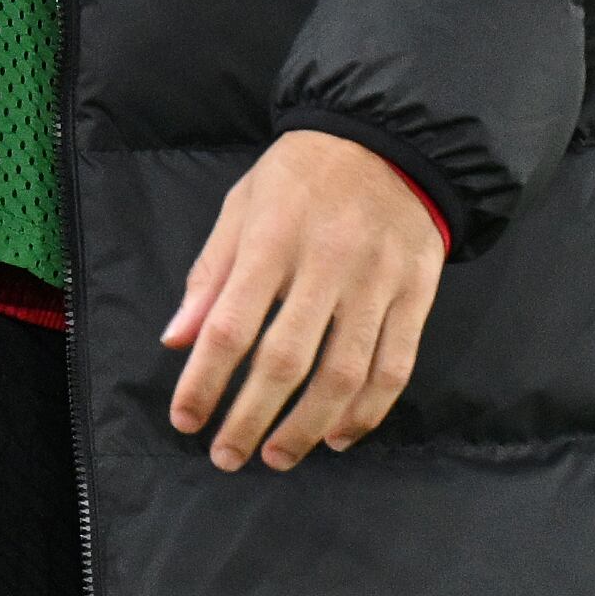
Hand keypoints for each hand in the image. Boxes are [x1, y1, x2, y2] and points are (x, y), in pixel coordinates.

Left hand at [162, 128, 445, 470]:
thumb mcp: (243, 206)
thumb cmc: (302, 177)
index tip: (185, 421)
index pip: (231, 326)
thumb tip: (177, 341)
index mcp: (273, 238)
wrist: (392, 139)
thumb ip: (210, 275)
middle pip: (285, 361)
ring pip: (343, 375)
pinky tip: (338, 435)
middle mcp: (327, 263)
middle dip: (250, 419)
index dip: (204, 382)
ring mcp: (377, 283)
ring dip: (306, 427)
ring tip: (277, 456)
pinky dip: (366, 412)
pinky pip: (394, 367)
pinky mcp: (417, 295)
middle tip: (227, 456)